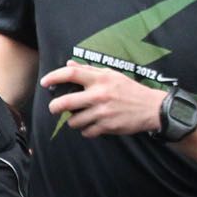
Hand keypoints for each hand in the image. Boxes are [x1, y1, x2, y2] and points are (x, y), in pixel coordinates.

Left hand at [41, 60, 161, 137]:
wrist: (151, 108)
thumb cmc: (129, 89)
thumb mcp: (111, 74)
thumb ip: (89, 70)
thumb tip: (69, 64)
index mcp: (100, 79)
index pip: (71, 74)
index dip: (54, 77)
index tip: (45, 82)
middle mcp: (99, 95)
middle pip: (65, 103)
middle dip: (54, 107)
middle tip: (54, 108)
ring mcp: (102, 112)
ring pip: (73, 121)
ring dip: (73, 121)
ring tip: (79, 117)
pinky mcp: (107, 126)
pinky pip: (86, 132)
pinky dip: (86, 130)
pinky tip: (91, 125)